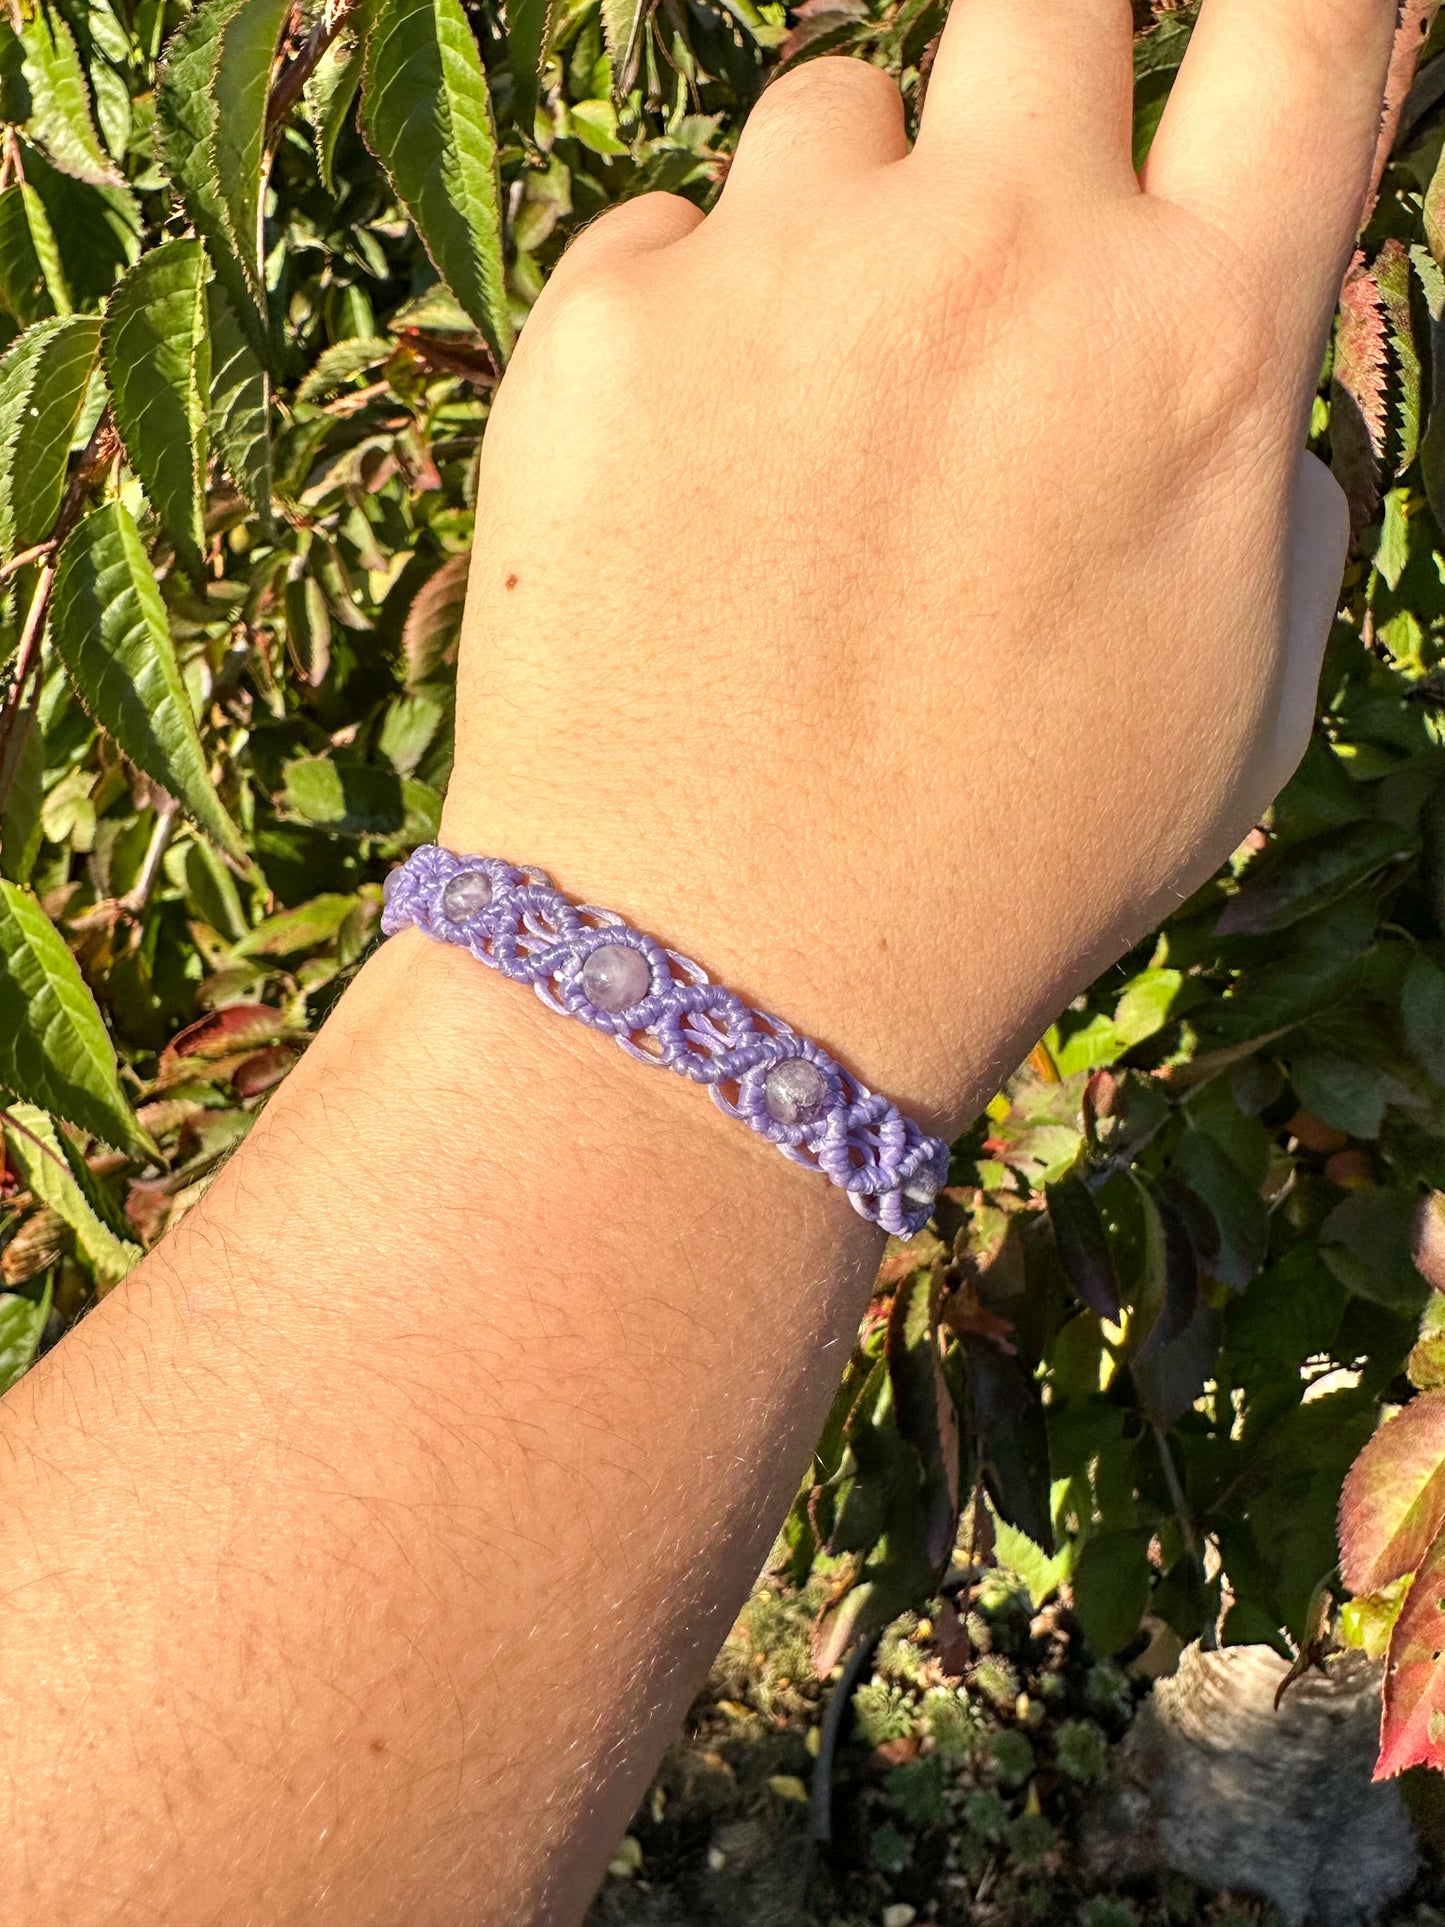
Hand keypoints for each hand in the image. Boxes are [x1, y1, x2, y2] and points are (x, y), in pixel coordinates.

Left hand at [440, 0, 1391, 1132]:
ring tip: (819, 432)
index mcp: (1197, 346)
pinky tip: (692, 498)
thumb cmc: (1008, 864)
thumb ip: (1258, 469)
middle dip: (1039, 66)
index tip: (1258, 14)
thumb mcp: (1237, 702)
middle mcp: (1001, 257)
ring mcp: (787, 274)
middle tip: (997, 211)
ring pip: (837, 113)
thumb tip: (1229, 337)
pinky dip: (694, 326)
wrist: (723, 975)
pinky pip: (671, 238)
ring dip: (850, 226)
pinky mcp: (605, 324)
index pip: (1310, 22)